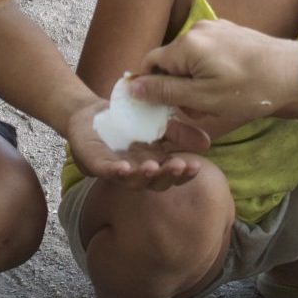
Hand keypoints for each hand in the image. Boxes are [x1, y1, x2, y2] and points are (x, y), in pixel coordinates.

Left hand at [66, 99, 208, 192]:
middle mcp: (136, 173)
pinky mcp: (96, 164)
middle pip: (155, 182)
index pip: (172, 174)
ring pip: (132, 181)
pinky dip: (115, 171)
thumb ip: (179, 133)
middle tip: (179, 165)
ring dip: (143, 176)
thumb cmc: (125, 123)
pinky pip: (106, 171)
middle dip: (167, 175)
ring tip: (152, 167)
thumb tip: (207, 143)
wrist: (90, 114)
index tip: (197, 166)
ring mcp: (116, 171)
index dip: (184, 173)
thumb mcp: (156, 124)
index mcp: (153, 164)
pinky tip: (124, 167)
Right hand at [128, 22, 297, 122]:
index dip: (153, 88)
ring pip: (190, 61)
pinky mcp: (229, 32)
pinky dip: (210, 72)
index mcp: (186, 44)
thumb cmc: (250, 89)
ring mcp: (215, 28)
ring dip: (196, 83)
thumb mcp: (204, 98)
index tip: (166, 108)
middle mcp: (196, 29)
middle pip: (171, 63)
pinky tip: (230, 87)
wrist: (294, 71)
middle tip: (202, 109)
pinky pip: (207, 54)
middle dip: (179, 88)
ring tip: (220, 101)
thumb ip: (166, 92)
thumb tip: (132, 87)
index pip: (150, 64)